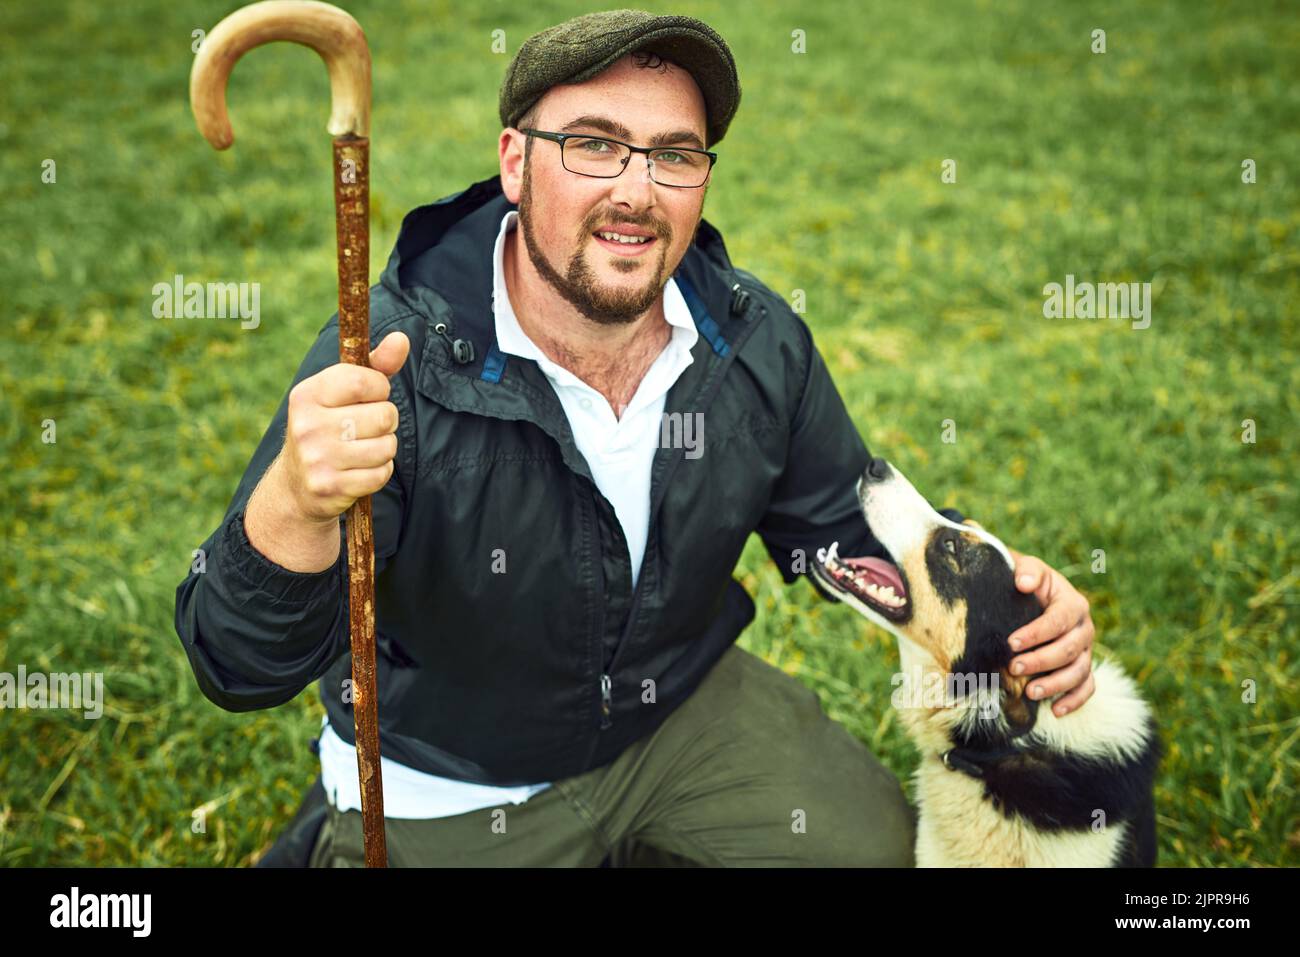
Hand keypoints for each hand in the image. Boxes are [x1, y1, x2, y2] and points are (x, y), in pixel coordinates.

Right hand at [280, 330, 409, 522]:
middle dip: (386, 421)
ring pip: (387, 446)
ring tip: (364, 449)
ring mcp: (318, 458)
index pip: (364, 381)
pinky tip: (361, 470)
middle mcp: (307, 425)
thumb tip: (401, 339)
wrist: (297, 485)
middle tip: (367, 427)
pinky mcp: (330, 487)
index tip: (370, 396)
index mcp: (307, 394)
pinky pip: (381, 474)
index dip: (380, 389)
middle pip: (384, 415)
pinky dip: (380, 472)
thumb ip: (375, 366)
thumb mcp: (342, 393)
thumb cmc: (328, 427)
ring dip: (385, 448)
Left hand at [1003, 548, 1095, 716]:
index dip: (1036, 633)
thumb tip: (1024, 582)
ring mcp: (1086, 651)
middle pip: (1068, 649)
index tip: (1011, 642)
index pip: (1058, 621)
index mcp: (1074, 604)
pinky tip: (1056, 711)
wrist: (1033, 595)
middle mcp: (1085, 629)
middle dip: (1041, 661)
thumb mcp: (1027, 568)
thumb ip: (1027, 571)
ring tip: (1030, 693)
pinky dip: (1075, 701)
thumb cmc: (1026, 582)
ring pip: (1079, 672)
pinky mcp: (1083, 667)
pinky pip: (1087, 687)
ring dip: (1056, 685)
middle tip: (1013, 667)